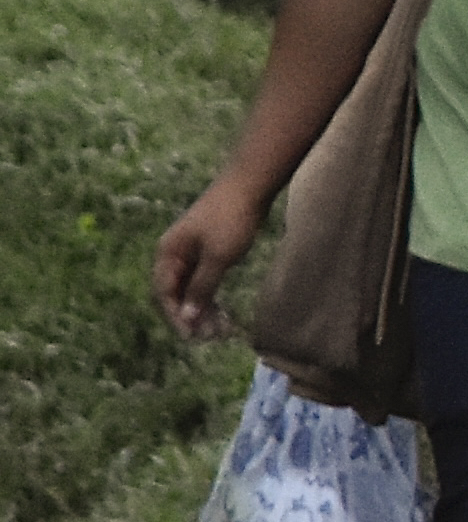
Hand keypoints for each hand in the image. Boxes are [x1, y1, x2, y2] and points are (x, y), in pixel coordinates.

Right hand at [153, 181, 265, 344]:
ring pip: (188, 287)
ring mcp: (189, 250)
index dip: (176, 317)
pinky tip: (220, 309)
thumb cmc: (232, 218)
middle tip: (209, 336)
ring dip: (200, 307)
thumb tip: (187, 317)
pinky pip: (200, 278)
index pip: (164, 294)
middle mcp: (173, 253)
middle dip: (188, 316)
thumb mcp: (218, 256)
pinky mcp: (205, 248)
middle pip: (174, 293)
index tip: (192, 337)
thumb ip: (201, 286)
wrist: (250, 184)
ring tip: (218, 328)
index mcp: (168, 254)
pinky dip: (208, 294)